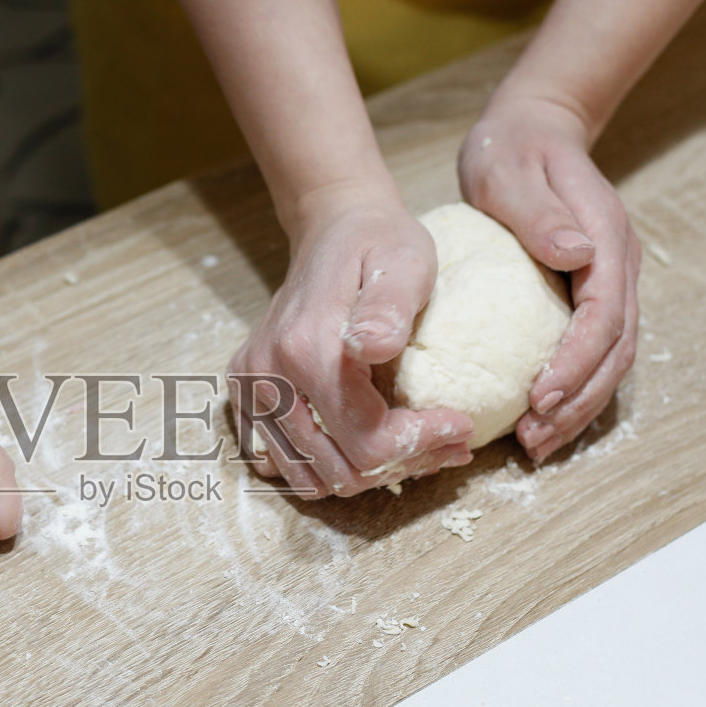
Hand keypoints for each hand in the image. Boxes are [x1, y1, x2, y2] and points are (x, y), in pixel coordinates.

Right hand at [230, 185, 474, 498]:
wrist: (332, 228)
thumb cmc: (378, 245)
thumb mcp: (405, 263)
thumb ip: (389, 307)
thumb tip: (374, 347)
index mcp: (306, 349)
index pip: (366, 442)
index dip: (420, 446)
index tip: (460, 427)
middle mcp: (267, 375)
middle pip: (340, 470)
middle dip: (401, 466)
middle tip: (446, 444)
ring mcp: (250, 388)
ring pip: (311, 478)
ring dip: (366, 476)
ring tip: (412, 449)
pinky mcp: (245, 394)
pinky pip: (280, 465)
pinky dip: (326, 468)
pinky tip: (366, 444)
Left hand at [460, 93, 640, 461]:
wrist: (533, 130)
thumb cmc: (512, 150)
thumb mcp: (512, 173)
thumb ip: (540, 213)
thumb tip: (576, 253)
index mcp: (606, 240)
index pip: (603, 316)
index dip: (576, 363)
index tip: (539, 398)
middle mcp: (620, 266)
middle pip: (615, 351)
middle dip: (579, 401)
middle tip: (534, 439)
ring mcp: (612, 282)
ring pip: (611, 360)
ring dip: (579, 406)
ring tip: (536, 442)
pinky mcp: (592, 294)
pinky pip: (594, 352)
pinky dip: (573, 389)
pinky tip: (538, 416)